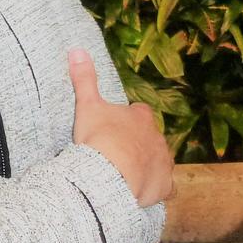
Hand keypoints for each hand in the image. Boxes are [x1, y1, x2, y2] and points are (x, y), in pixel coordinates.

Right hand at [68, 48, 174, 207]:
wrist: (111, 174)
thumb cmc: (100, 137)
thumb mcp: (87, 105)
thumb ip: (84, 79)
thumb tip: (77, 49)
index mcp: (140, 117)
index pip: (139, 112)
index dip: (128, 118)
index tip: (115, 126)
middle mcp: (157, 137)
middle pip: (150, 137)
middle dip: (138, 142)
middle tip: (118, 151)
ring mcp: (163, 162)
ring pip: (160, 160)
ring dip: (148, 164)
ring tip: (128, 173)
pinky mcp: (164, 185)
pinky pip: (166, 187)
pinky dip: (157, 188)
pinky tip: (144, 192)